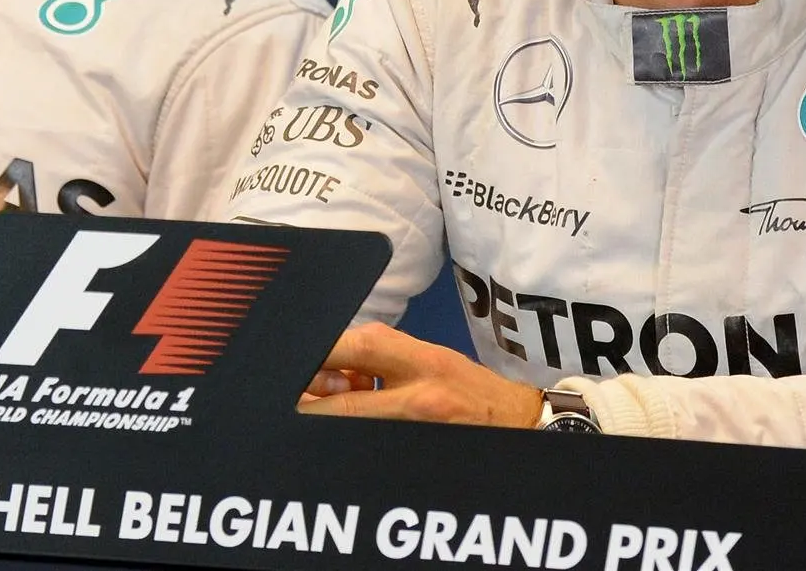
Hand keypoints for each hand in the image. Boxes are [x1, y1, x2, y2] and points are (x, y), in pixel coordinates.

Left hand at [299, 321, 543, 428]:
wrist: (517, 424)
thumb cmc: (466, 386)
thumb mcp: (427, 356)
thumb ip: (379, 357)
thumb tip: (326, 366)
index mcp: (418, 361)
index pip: (354, 348)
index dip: (315, 356)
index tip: (289, 359)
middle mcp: (415, 398)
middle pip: (341, 404)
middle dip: (307, 402)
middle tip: (288, 400)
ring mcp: (413, 432)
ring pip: (349, 430)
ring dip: (324, 422)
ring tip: (321, 412)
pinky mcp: (412, 456)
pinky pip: (365, 445)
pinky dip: (346, 436)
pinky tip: (345, 430)